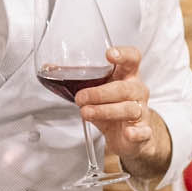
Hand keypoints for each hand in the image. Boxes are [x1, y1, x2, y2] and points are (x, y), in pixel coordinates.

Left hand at [76, 47, 161, 165]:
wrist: (128, 135)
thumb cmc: (112, 106)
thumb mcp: (95, 89)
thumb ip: (77, 79)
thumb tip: (49, 68)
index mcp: (127, 75)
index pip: (132, 58)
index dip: (123, 54)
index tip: (109, 54)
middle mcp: (137, 91)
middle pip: (124, 88)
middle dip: (100, 92)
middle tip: (80, 97)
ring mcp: (141, 111)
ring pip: (129, 108)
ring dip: (105, 110)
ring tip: (86, 112)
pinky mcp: (142, 132)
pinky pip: (142, 131)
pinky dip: (135, 132)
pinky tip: (127, 132)